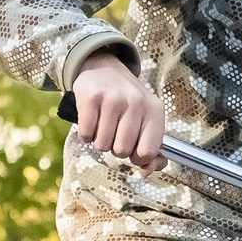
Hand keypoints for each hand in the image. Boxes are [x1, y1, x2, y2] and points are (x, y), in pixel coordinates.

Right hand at [70, 51, 163, 169]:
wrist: (103, 69)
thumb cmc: (126, 103)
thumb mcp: (145, 121)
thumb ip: (151, 150)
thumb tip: (146, 171)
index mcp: (155, 110)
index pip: (148, 151)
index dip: (137, 157)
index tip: (132, 148)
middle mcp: (136, 102)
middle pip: (123, 150)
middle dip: (116, 148)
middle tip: (115, 132)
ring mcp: (113, 98)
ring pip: (103, 145)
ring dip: (100, 141)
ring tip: (103, 124)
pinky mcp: (91, 97)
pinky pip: (86, 135)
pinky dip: (86, 135)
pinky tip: (92, 121)